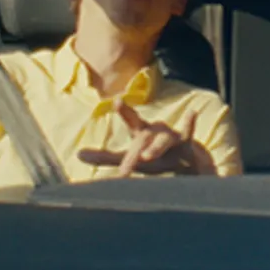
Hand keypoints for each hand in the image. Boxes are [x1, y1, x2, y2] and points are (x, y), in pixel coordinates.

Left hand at [74, 100, 215, 176]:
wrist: (186, 165)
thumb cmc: (156, 158)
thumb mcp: (130, 157)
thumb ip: (105, 157)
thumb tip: (78, 154)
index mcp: (141, 133)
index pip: (131, 122)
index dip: (126, 111)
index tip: (118, 101)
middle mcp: (155, 131)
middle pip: (143, 138)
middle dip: (133, 153)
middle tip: (124, 168)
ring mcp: (171, 137)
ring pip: (163, 140)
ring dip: (155, 148)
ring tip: (146, 157)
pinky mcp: (186, 146)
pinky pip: (188, 134)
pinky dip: (189, 124)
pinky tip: (191, 113)